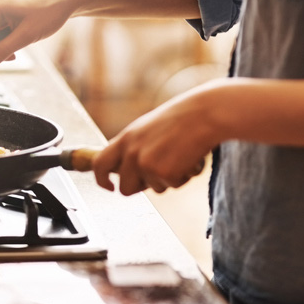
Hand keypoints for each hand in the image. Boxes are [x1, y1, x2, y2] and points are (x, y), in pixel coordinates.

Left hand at [92, 84, 217, 195]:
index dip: (101, 180)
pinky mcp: (164, 173)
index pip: (99, 164)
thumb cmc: (180, 119)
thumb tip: (125, 170)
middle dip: (141, 188)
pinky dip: (184, 177)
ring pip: (154, 189)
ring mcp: (146, 164)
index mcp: (125, 139)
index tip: (109, 187)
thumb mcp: (146, 129)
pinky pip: (173, 186)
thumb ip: (133, 147)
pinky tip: (189, 159)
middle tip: (160, 173)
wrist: (204, 114)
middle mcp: (131, 153)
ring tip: (179, 156)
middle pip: (125, 188)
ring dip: (168, 179)